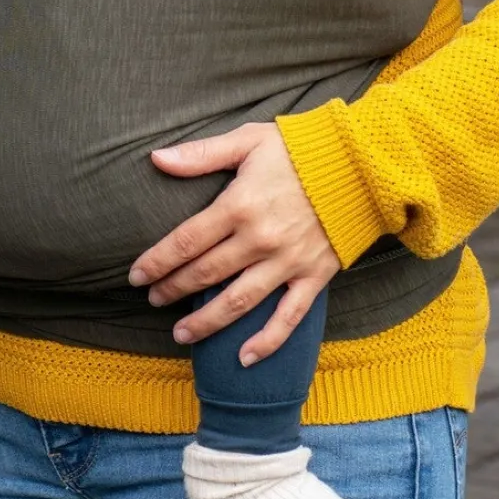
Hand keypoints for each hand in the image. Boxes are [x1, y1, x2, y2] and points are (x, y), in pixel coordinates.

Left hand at [128, 123, 338, 363]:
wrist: (362, 163)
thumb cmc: (301, 147)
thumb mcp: (248, 140)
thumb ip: (201, 154)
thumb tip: (157, 158)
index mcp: (239, 205)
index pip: (186, 241)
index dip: (157, 261)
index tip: (136, 276)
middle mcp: (260, 239)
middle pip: (205, 273)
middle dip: (174, 289)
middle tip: (154, 300)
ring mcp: (288, 262)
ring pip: (238, 302)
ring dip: (206, 322)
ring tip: (181, 334)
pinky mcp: (314, 277)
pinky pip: (288, 317)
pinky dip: (267, 341)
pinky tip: (244, 357)